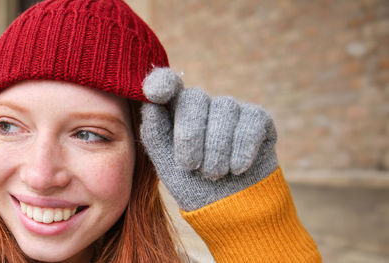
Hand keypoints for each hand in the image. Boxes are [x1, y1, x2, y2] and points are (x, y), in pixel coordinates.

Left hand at [139, 68, 278, 210]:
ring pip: (224, 109)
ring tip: (213, 174)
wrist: (228, 210)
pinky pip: (250, 122)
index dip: (162, 82)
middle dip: (190, 135)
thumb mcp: (165, 164)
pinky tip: (237, 169)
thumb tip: (151, 104)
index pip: (167, 84)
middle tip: (190, 166)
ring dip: (216, 148)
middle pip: (194, 98)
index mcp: (174, 111)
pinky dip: (241, 149)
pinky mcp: (258, 119)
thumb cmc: (191, 185)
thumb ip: (154, 134)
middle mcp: (203, 105)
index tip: (156, 93)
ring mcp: (231, 110)